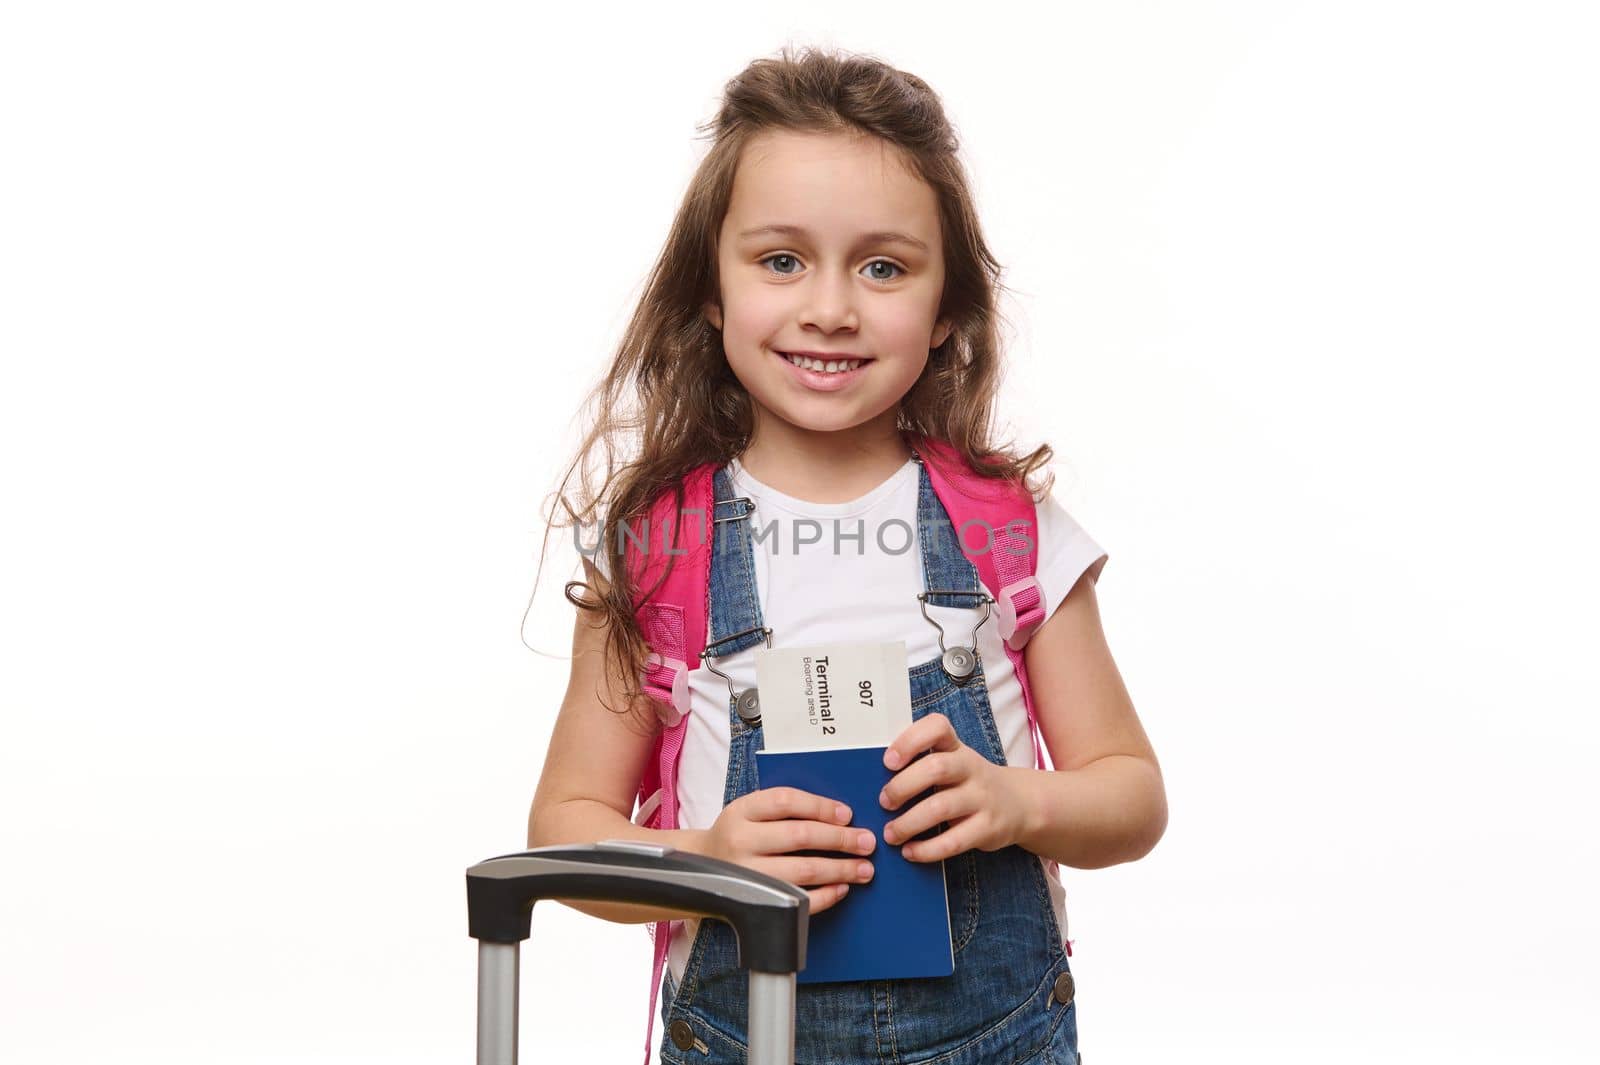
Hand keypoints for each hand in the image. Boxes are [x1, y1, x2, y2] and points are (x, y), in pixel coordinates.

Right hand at [698, 787, 877, 914]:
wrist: (700, 867)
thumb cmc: (738, 834)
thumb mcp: (751, 811)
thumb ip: (787, 808)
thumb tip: (841, 816)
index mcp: (742, 811)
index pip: (786, 801)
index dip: (821, 807)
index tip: (847, 814)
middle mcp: (740, 841)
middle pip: (800, 837)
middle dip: (840, 840)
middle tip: (867, 842)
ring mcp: (747, 875)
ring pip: (803, 871)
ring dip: (840, 870)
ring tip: (864, 869)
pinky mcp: (753, 902)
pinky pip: (797, 902)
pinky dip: (825, 896)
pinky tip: (842, 888)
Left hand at [879, 712, 1029, 861]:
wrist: (1019, 804)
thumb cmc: (966, 782)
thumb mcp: (951, 763)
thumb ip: (920, 764)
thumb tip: (868, 779)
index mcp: (956, 747)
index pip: (938, 727)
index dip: (911, 740)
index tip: (888, 760)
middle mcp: (971, 767)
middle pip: (936, 768)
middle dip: (903, 786)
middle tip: (883, 802)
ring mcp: (982, 798)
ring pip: (942, 807)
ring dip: (909, 823)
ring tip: (890, 834)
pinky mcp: (988, 828)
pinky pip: (954, 841)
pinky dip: (927, 849)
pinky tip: (910, 852)